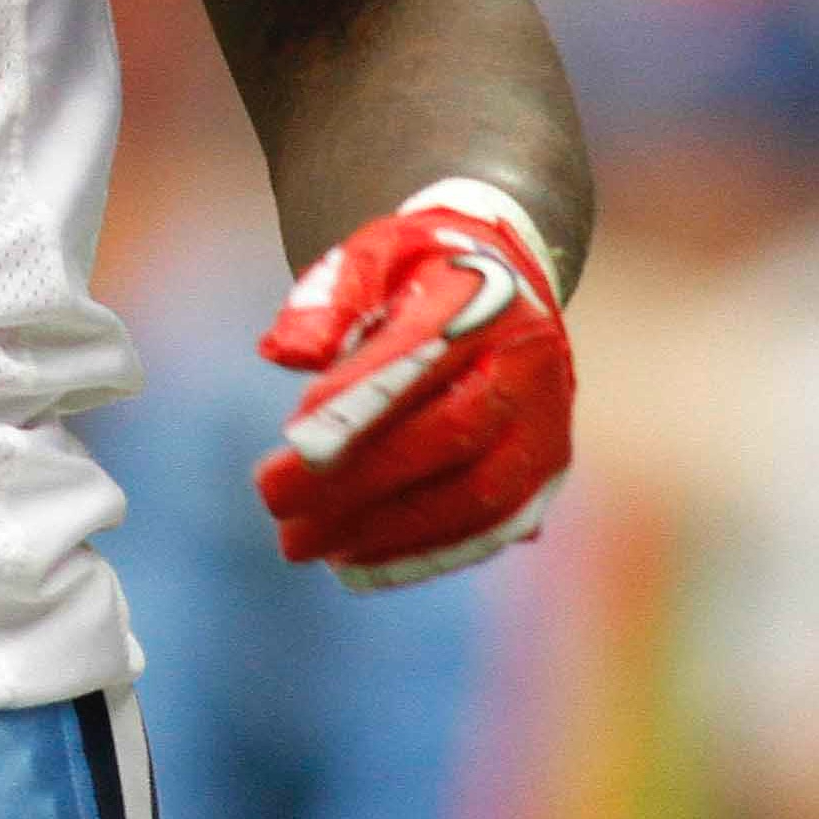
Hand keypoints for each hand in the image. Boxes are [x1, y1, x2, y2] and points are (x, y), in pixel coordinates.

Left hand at [250, 180, 571, 589]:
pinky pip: (489, 529)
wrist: (502, 280)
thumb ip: (326, 298)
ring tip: (301, 542)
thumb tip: (283, 354)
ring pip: (476, 495)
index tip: (294, 436)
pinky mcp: (543, 474)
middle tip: (273, 500)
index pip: (424, 354)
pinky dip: (421, 553)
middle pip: (450, 435)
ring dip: (385, 530)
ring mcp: (545, 425)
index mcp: (486, 298)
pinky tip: (353, 562)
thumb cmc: (417, 271)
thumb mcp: (368, 255)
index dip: (361, 399)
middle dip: (358, 478)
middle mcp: (528, 364)